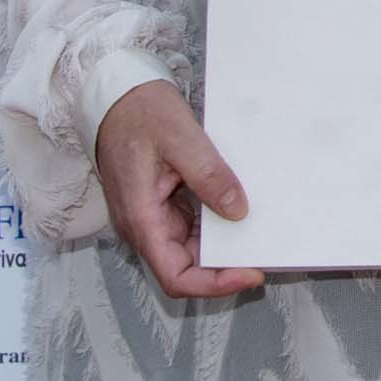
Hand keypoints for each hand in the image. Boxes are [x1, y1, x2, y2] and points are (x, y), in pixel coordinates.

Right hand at [93, 79, 261, 300]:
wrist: (115, 96)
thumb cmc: (139, 113)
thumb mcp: (181, 138)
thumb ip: (209, 176)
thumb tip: (238, 211)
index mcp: (142, 219)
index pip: (176, 276)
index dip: (214, 284)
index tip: (250, 273)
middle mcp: (144, 226)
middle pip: (186, 268)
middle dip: (225, 267)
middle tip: (265, 252)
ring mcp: (152, 217)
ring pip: (189, 249)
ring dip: (222, 247)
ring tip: (258, 235)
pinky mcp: (160, 204)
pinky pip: (190, 227)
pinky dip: (215, 226)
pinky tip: (239, 213)